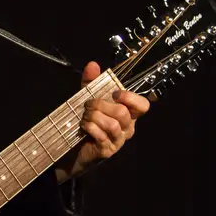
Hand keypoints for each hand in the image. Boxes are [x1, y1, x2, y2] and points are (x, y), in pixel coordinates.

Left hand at [56, 60, 150, 180]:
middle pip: (123, 113)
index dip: (130, 97)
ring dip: (94, 117)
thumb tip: (93, 64)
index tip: (114, 93)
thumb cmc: (86, 122)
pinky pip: (102, 136)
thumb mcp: (88, 99)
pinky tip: (83, 126)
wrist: (72, 149)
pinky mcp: (107, 151)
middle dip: (102, 105)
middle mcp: (127, 128)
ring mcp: (118, 141)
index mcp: (128, 114)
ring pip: (113, 124)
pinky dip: (90, 127)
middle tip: (88, 105)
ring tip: (85, 116)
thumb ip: (91, 82)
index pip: (143, 105)